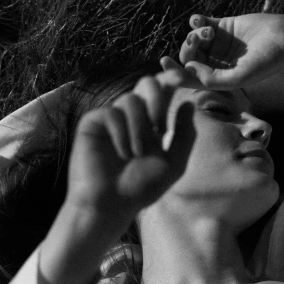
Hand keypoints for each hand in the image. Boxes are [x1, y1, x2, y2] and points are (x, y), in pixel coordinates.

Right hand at [65, 70, 195, 221]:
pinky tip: (123, 154)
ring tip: (138, 153)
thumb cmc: (140, 188)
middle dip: (158, 98)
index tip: (188, 77)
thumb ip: (184, 135)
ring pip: (131, 99)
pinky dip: (122, 133)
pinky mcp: (93, 123)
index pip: (164, 91)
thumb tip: (189, 104)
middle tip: (161, 125)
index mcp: (152, 122)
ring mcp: (112, 117)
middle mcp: (132, 116)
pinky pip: (112, 113)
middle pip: (147, 84)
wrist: (111, 205)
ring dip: (140, 127)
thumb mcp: (173, 163)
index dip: (174, 79)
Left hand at [178, 13, 283, 89]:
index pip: (189, 78)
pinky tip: (198, 20)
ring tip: (208, 31)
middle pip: (190, 57)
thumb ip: (213, 79)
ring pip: (194, 40)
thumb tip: (189, 70)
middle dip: (188, 48)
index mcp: (217, 78)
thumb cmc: (265, 63)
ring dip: (195, 34)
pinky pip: (202, 24)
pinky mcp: (224, 26)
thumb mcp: (239, 78)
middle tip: (196, 41)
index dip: (174, 72)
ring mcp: (219, 44)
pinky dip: (196, 22)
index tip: (164, 62)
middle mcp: (216, 62)